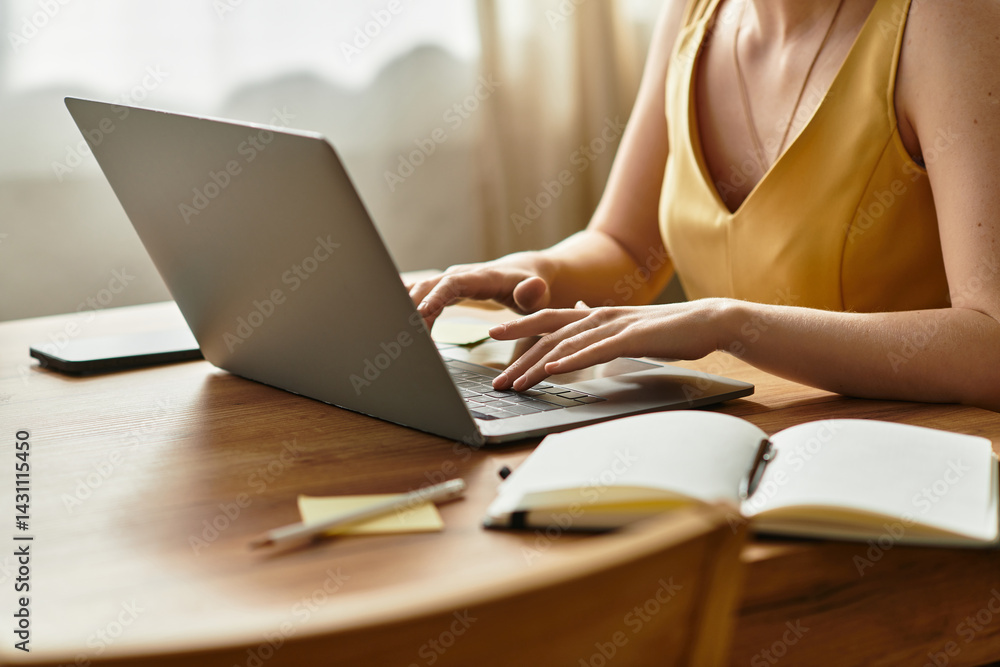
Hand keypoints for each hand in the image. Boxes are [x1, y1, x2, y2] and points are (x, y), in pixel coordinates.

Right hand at [406, 255, 551, 328]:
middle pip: (429, 287)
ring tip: (396, 333)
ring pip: (422, 291)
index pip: (452, 284)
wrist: (526, 272)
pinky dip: (406, 302)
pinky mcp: (445, 288)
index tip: (419, 313)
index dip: (435, 297)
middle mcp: (461, 276)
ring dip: (407, 308)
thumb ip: (532, 293)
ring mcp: (451, 280)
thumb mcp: (537, 292)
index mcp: (481, 277)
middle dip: (412, 306)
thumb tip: (531, 287)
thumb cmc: (532, 285)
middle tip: (402, 333)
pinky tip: (389, 315)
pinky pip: (422, 293)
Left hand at [488, 299, 729, 390]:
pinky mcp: (630, 337)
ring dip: (537, 366)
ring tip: (516, 384)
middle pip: (547, 334)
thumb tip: (581, 319)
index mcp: (595, 314)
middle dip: (518, 357)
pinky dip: (571, 360)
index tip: (493, 335)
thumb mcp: (626, 327)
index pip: (548, 318)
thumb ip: (601, 327)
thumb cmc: (667, 330)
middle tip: (497, 380)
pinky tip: (553, 369)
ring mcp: (613, 325)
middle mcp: (598, 315)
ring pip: (565, 345)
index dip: (518, 325)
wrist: (706, 321)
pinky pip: (594, 350)